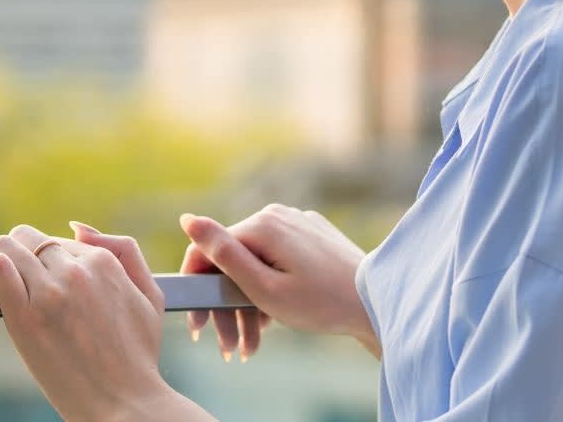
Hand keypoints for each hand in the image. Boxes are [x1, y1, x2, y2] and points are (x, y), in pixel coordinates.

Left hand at [0, 222, 189, 420]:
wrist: (125, 402)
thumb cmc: (137, 355)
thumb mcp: (150, 295)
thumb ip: (124, 251)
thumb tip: (77, 228)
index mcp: (104, 264)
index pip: (59, 241)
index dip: (41, 257)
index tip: (28, 272)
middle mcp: (76, 271)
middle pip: (29, 239)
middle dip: (18, 254)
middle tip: (6, 275)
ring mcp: (51, 293)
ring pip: (6, 246)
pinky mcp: (26, 317)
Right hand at [179, 204, 378, 361]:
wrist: (375, 304)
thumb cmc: (319, 302)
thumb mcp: (263, 287)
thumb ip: (223, 254)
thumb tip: (187, 219)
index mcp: (263, 224)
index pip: (210, 252)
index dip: (198, 289)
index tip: (199, 326)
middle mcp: (278, 214)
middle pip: (235, 260)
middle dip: (228, 306)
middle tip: (230, 347)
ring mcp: (298, 223)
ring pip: (257, 263)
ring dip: (249, 303)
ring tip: (253, 344)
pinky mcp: (312, 235)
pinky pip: (279, 260)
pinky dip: (272, 288)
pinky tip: (273, 319)